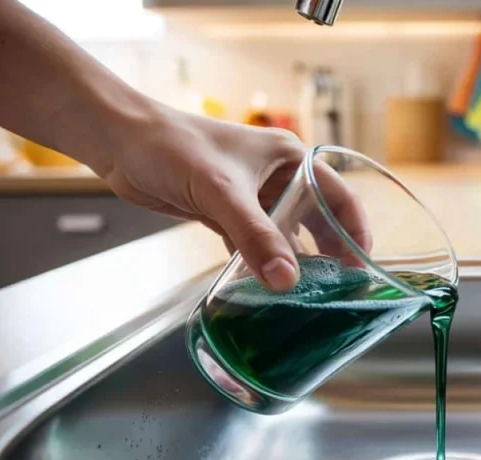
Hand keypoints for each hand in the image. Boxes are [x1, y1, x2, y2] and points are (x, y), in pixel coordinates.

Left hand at [101, 104, 371, 291]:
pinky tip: (266, 286)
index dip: (355, 230)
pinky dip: (261, 263)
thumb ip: (255, 237)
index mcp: (290, 159)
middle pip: (317, 219)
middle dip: (329, 252)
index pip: (339, 196)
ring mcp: (252, 196)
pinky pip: (255, 243)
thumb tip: (285, 280)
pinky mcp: (227, 212)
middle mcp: (278, 177)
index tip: (360, 266)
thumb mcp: (222, 192)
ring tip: (306, 296)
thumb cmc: (173, 147)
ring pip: (285, 235)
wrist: (120, 142)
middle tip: (338, 289)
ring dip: (293, 261)